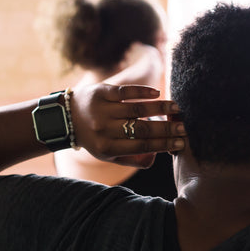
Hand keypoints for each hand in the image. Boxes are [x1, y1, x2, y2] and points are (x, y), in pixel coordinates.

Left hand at [70, 83, 184, 166]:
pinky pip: (126, 92)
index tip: (180, 142)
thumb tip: (157, 156)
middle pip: (141, 129)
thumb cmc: (93, 138)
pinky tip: (157, 94)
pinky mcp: (102, 92)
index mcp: (107, 148)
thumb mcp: (107, 154)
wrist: (65, 117)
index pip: (141, 146)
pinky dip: (142, 92)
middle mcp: (105, 129)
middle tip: (183, 127)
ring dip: (159, 108)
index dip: (163, 144)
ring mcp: (103, 109)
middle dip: (165, 129)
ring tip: (176, 109)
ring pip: (136, 109)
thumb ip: (131, 158)